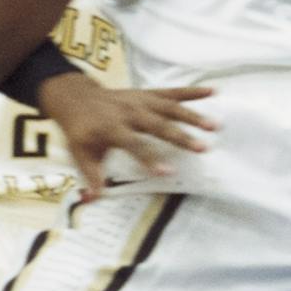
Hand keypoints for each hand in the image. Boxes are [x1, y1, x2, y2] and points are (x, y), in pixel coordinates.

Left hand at [37, 75, 217, 191]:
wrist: (76, 98)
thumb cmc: (81, 130)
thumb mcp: (80, 153)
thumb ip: (92, 175)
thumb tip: (95, 198)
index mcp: (110, 127)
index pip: (133, 144)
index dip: (149, 158)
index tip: (168, 171)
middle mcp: (128, 112)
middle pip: (157, 124)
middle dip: (180, 136)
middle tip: (203, 148)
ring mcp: (140, 100)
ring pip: (169, 107)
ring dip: (193, 115)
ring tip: (214, 126)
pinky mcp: (148, 94)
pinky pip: (172, 92)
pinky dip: (192, 92)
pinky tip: (213, 92)